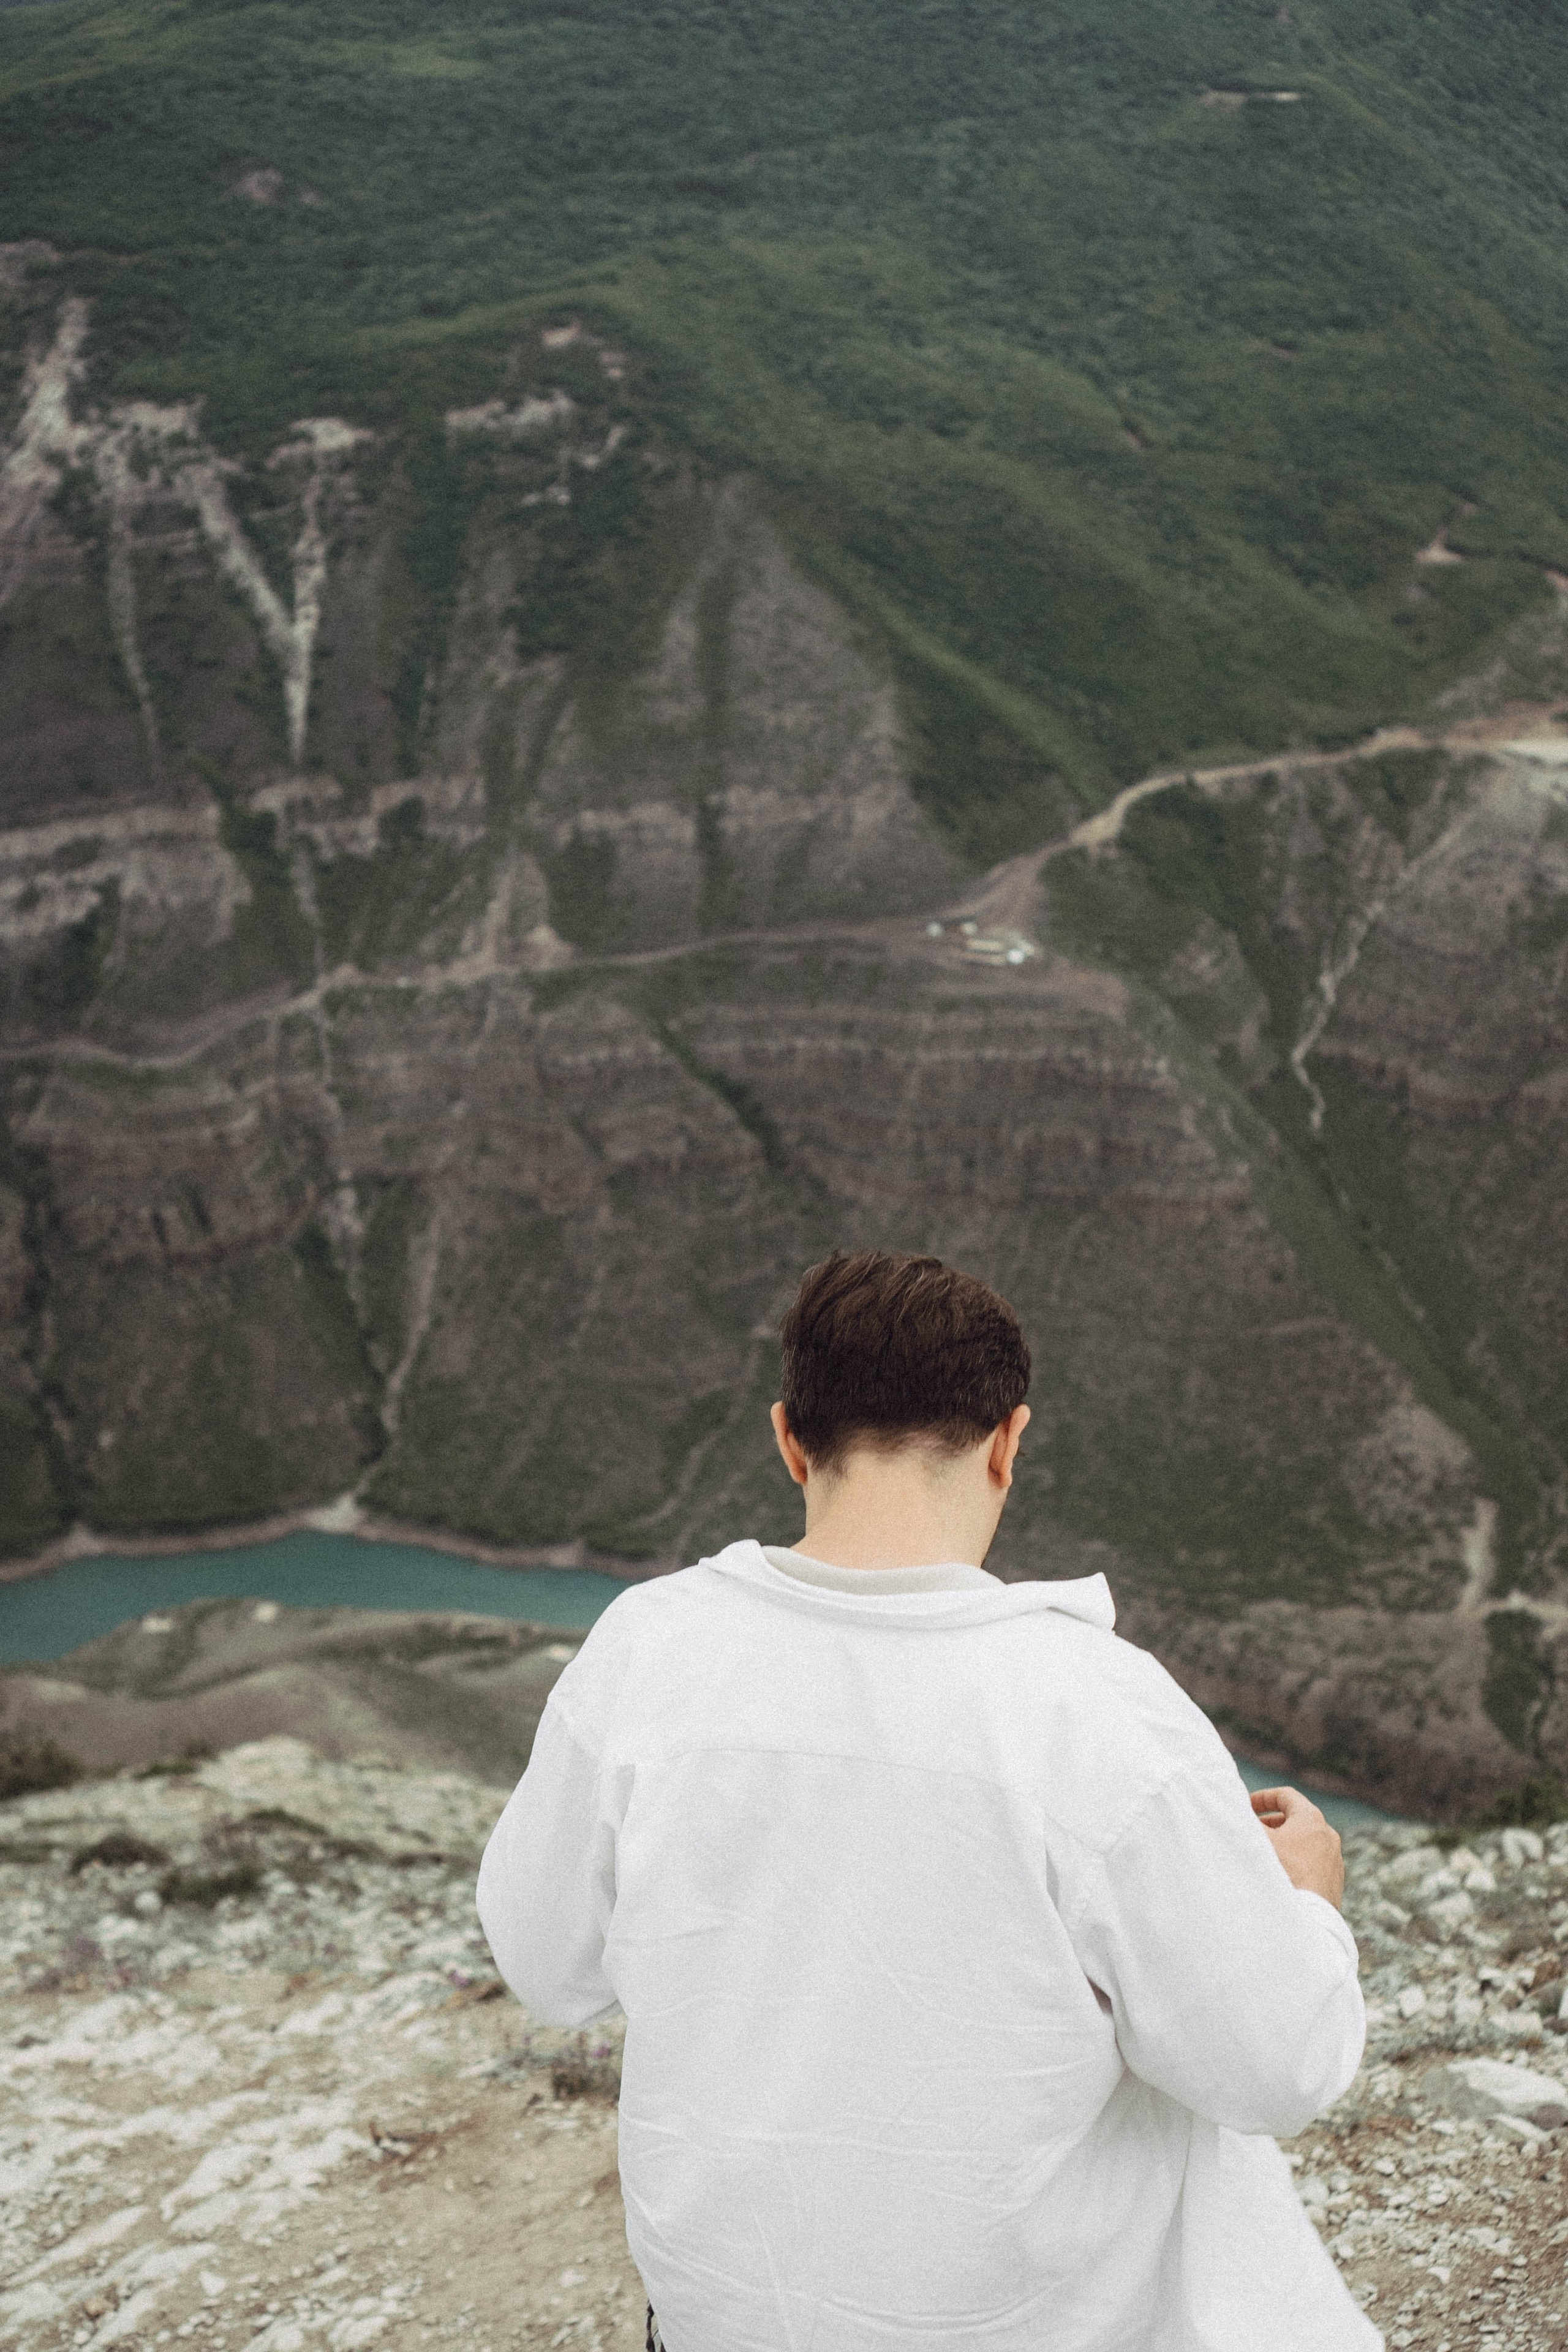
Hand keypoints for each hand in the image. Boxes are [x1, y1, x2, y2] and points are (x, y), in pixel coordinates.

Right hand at [1252, 1785, 1344, 1910]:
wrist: (1309, 1915)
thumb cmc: (1284, 1872)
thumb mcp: (1259, 1840)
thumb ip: (1247, 1821)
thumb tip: (1236, 1811)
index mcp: (1311, 1818)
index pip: (1285, 1795)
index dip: (1262, 1797)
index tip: (1246, 1806)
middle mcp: (1327, 1834)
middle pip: (1296, 1817)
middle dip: (1271, 1821)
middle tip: (1253, 1828)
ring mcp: (1334, 1857)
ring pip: (1305, 1841)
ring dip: (1284, 1841)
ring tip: (1265, 1852)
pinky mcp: (1334, 1879)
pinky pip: (1312, 1861)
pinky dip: (1296, 1859)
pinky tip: (1281, 1874)